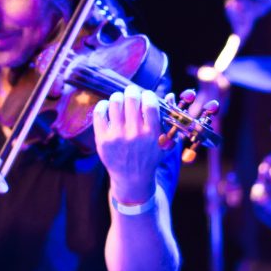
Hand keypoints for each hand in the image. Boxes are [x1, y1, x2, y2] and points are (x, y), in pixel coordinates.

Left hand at [96, 88, 208, 207]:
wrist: (132, 179)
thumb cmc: (150, 158)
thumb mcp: (165, 143)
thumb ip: (169, 120)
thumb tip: (171, 95)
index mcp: (152, 134)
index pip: (150, 104)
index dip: (148, 95)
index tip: (146, 96)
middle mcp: (134, 134)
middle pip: (131, 98)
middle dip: (132, 91)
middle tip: (132, 93)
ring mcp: (117, 136)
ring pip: (115, 102)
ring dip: (118, 97)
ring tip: (120, 100)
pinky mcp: (102, 139)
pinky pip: (100, 112)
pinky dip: (103, 105)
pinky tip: (108, 107)